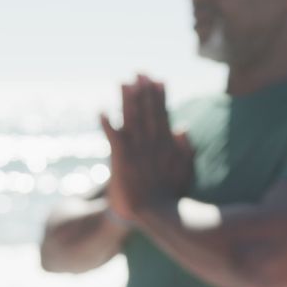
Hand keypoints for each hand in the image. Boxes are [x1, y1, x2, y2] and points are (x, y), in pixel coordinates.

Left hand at [101, 74, 193, 219]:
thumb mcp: (184, 170)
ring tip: (123, 82)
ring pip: (131, 120)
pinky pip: (113, 139)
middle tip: (140, 72)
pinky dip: (107, 125)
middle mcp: (151, 144)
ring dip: (127, 100)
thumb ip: (185, 148)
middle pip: (147, 112)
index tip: (158, 79)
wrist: (155, 214)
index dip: (160, 96)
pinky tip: (101, 111)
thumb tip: (183, 126)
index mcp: (166, 145)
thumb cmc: (170, 195)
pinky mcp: (121, 161)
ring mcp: (136, 151)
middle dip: (143, 91)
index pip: (163, 114)